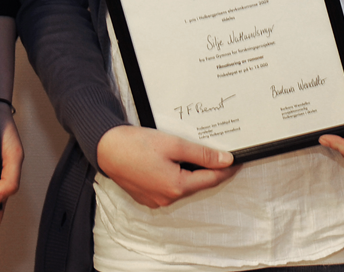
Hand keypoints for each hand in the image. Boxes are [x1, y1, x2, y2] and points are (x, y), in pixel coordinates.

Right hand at [95, 125, 236, 207]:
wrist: (106, 148)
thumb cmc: (136, 145)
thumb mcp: (174, 144)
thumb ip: (201, 154)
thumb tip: (225, 160)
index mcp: (176, 186)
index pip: (210, 179)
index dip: (226, 169)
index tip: (237, 161)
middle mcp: (166, 198)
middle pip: (196, 183)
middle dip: (206, 169)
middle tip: (215, 152)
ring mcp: (155, 200)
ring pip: (182, 186)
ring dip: (189, 172)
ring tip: (190, 154)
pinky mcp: (146, 196)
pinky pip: (168, 188)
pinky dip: (174, 176)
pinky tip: (171, 161)